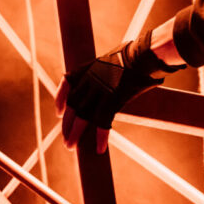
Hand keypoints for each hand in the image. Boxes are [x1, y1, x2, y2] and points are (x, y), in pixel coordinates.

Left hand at [54, 31, 173, 153]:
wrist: (144, 54)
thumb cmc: (136, 55)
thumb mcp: (115, 59)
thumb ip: (108, 70)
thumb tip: (116, 76)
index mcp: (89, 68)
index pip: (67, 83)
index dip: (60, 99)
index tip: (59, 112)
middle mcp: (90, 80)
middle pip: (73, 105)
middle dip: (67, 123)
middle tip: (67, 138)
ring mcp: (99, 90)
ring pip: (82, 116)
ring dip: (75, 134)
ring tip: (70, 146)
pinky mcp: (111, 100)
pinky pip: (103, 123)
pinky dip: (101, 137)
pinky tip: (101, 148)